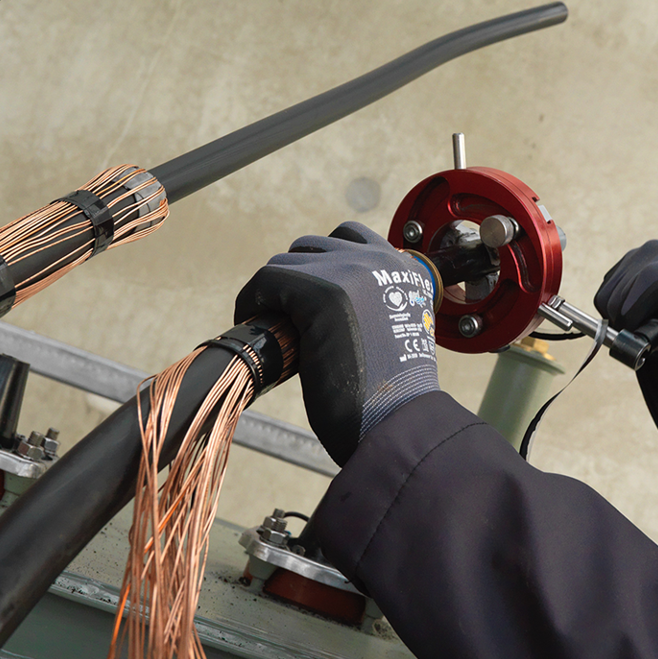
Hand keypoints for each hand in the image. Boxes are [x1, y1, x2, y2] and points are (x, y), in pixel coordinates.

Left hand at [234, 222, 439, 464]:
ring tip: (270, 324)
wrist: (397, 420)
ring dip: (275, 291)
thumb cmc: (392, 394)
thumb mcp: (393, 331)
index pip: (350, 237)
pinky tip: (253, 325)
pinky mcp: (321, 291)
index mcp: (406, 270)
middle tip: (286, 315)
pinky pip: (266, 281)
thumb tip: (317, 297)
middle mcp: (381, 261)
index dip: (321, 265)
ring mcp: (351, 271)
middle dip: (296, 278)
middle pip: (313, 246)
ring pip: (286, 262)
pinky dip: (251, 302)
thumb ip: (370, 303)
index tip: (308, 297)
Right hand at [594, 238, 657, 369]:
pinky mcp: (634, 257)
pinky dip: (613, 309)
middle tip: (639, 344)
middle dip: (626, 318)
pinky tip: (638, 317)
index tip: (633, 335)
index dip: (638, 307)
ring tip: (645, 331)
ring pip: (613, 286)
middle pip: (632, 280)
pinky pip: (608, 287)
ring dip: (618, 317)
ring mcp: (653, 250)